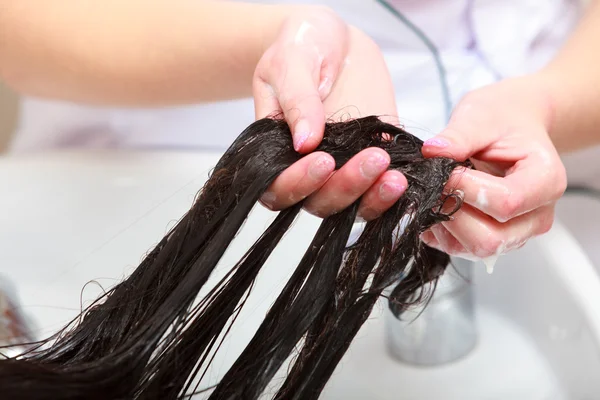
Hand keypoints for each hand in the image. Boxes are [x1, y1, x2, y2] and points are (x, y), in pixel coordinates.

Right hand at [254, 7, 405, 219]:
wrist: (336, 41)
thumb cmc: (301, 46)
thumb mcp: (291, 63)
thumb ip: (297, 101)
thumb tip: (305, 143)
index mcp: (273, 153)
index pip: (278, 188)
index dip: (299, 183)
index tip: (323, 159)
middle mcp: (305, 171)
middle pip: (319, 203)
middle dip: (345, 188)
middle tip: (373, 158)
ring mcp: (341, 170)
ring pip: (352, 205)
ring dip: (374, 197)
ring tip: (396, 177)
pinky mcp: (371, 163)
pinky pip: (380, 189)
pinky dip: (393, 192)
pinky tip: (407, 176)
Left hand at [420, 76, 566, 260]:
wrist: (509, 127)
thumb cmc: (501, 120)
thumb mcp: (481, 118)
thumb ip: (459, 135)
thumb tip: (432, 151)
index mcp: (546, 181)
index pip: (505, 203)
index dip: (465, 189)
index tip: (444, 170)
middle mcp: (537, 216)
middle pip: (491, 239)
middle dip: (453, 212)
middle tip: (436, 185)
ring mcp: (516, 234)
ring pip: (475, 249)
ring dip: (445, 223)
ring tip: (437, 192)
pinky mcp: (494, 241)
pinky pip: (461, 250)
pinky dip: (441, 231)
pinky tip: (438, 203)